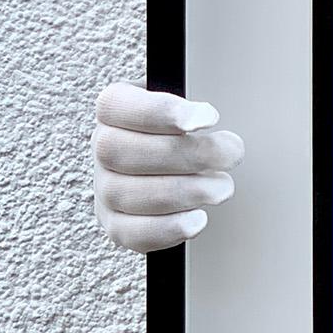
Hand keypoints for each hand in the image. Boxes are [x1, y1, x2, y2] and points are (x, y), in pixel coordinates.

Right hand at [92, 83, 244, 252]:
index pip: (117, 106)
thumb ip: (194, 101)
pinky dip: (168, 229)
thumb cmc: (187, 127)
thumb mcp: (189, 99)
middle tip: (230, 154)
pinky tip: (198, 218)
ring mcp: (105, 187)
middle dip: (187, 156)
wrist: (183, 159)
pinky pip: (131, 233)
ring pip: (127, 194)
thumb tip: (206, 116)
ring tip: (222, 187)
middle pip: (122, 152)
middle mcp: (103, 147)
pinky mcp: (116, 222)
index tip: (209, 117)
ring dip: (185, 192)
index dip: (163, 111)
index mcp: (115, 108)